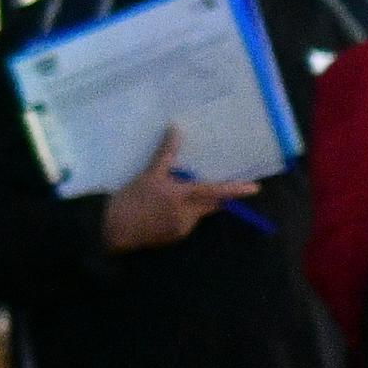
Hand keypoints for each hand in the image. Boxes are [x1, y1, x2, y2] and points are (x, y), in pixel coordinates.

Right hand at [100, 129, 239, 253]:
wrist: (113, 231)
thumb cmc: (131, 200)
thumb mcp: (148, 174)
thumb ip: (166, 154)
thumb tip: (175, 130)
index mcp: (183, 196)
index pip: (216, 192)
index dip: (236, 190)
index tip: (255, 188)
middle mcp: (188, 214)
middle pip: (210, 204)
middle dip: (215, 195)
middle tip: (211, 184)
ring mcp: (182, 228)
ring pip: (197, 213)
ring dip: (192, 203)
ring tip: (170, 195)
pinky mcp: (174, 237)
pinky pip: (185, 222)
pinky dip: (180, 213)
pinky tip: (161, 209)